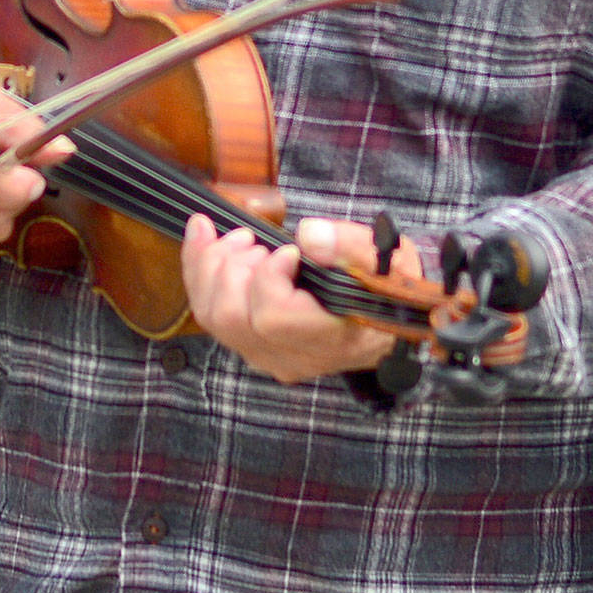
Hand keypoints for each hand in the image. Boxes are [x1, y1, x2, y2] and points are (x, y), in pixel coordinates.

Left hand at [179, 214, 421, 384]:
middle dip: (230, 266)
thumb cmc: (389, 286)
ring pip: (213, 317)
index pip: (272, 317)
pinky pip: (211, 314)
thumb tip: (308, 236)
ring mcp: (269, 355)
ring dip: (212, 266)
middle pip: (231, 318)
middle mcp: (291, 356)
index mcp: (328, 339)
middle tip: (253, 239)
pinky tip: (205, 236)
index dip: (269, 276)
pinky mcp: (253, 344)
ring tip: (238, 238)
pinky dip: (201, 271)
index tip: (289, 250)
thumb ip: (349, 246)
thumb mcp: (387, 258)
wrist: (390, 316)